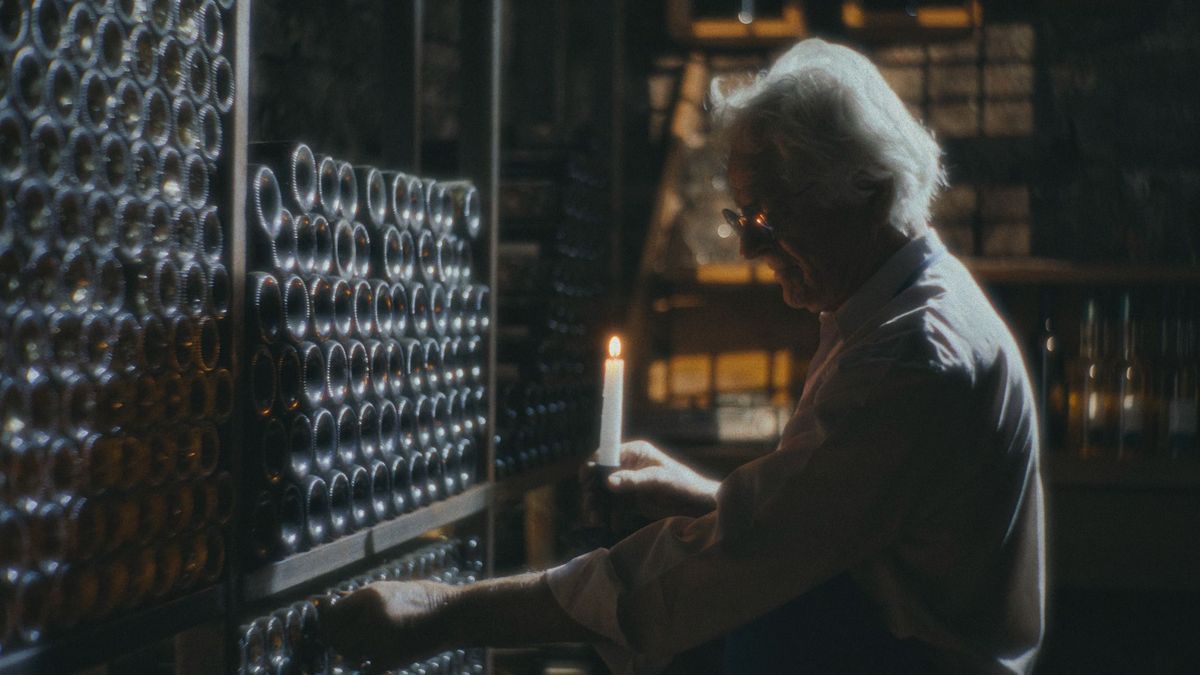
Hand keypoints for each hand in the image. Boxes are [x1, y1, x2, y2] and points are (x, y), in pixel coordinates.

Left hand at [319, 580, 452, 669]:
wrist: (455, 615)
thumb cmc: (425, 600)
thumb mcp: (392, 590)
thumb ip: (363, 599)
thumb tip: (334, 602)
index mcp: (370, 595)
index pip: (333, 614)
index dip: (331, 622)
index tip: (335, 628)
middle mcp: (370, 616)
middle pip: (337, 637)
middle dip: (341, 641)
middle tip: (352, 641)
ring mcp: (379, 639)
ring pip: (350, 654)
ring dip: (356, 653)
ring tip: (372, 645)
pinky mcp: (389, 659)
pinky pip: (367, 666)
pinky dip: (371, 663)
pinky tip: (384, 653)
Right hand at [584, 440, 719, 521]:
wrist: (701, 506)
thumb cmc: (685, 485)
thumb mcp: (659, 480)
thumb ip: (634, 480)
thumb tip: (607, 481)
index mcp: (636, 452)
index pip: (607, 454)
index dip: (593, 465)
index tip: (585, 480)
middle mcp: (630, 465)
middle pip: (601, 475)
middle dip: (593, 491)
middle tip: (591, 509)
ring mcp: (631, 483)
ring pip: (605, 493)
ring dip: (599, 506)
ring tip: (597, 521)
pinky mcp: (633, 500)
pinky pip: (615, 506)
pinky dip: (610, 515)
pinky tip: (612, 524)